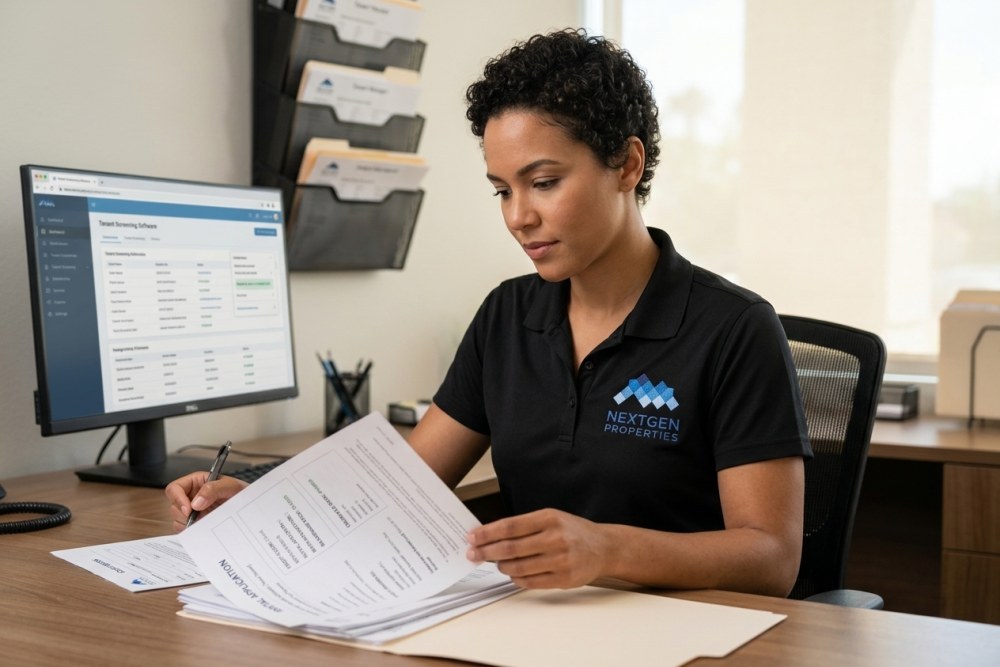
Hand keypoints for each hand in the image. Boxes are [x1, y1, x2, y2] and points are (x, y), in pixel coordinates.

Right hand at [164, 472, 246, 531]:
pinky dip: (192, 530)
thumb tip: (196, 503)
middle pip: (174, 506)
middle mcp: (191, 496)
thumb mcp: (231, 486)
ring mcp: (192, 510)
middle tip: (200, 518)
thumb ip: (213, 489)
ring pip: (178, 519)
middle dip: (185, 514)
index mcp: (196, 482)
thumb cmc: (241, 492)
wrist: (249, 506)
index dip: (177, 499)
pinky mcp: (196, 522)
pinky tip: (205, 526)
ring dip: (190, 523)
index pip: (174, 488)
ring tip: (207, 520)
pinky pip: (185, 529)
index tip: (189, 510)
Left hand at [466, 509, 612, 588]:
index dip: (487, 533)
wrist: (604, 547)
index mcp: (549, 518)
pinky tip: (512, 574)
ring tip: (496, 563)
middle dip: (486, 552)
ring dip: (501, 566)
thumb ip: (524, 526)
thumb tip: (491, 536)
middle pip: (510, 548)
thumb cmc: (572, 531)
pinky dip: (516, 578)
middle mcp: (555, 538)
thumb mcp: (551, 518)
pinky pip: (531, 582)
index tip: (472, 537)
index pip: (510, 526)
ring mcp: (560, 560)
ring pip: (518, 566)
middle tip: (473, 554)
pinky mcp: (564, 578)